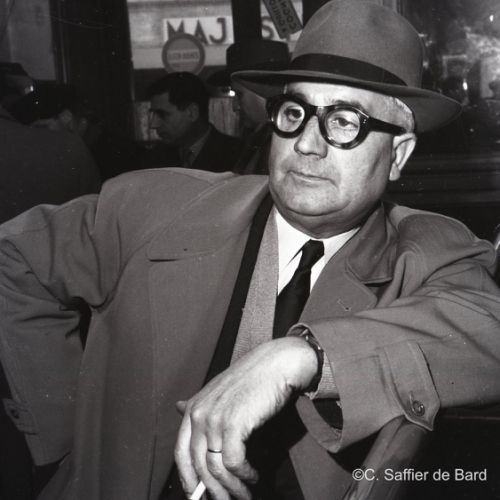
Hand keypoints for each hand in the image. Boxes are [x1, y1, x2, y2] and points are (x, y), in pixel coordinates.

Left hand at [174, 336, 317, 499]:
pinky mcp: (233, 424)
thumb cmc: (251, 378)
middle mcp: (199, 413)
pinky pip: (234, 462)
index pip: (180, 452)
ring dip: (231, 488)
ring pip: (216, 468)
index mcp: (194, 407)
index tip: (197, 495)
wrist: (276, 363)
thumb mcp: (218, 390)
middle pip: (198, 465)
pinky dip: (244, 475)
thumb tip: (178, 407)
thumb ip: (199, 404)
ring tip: (244, 495)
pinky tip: (253, 476)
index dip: (188, 478)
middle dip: (212, 491)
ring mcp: (215, 419)